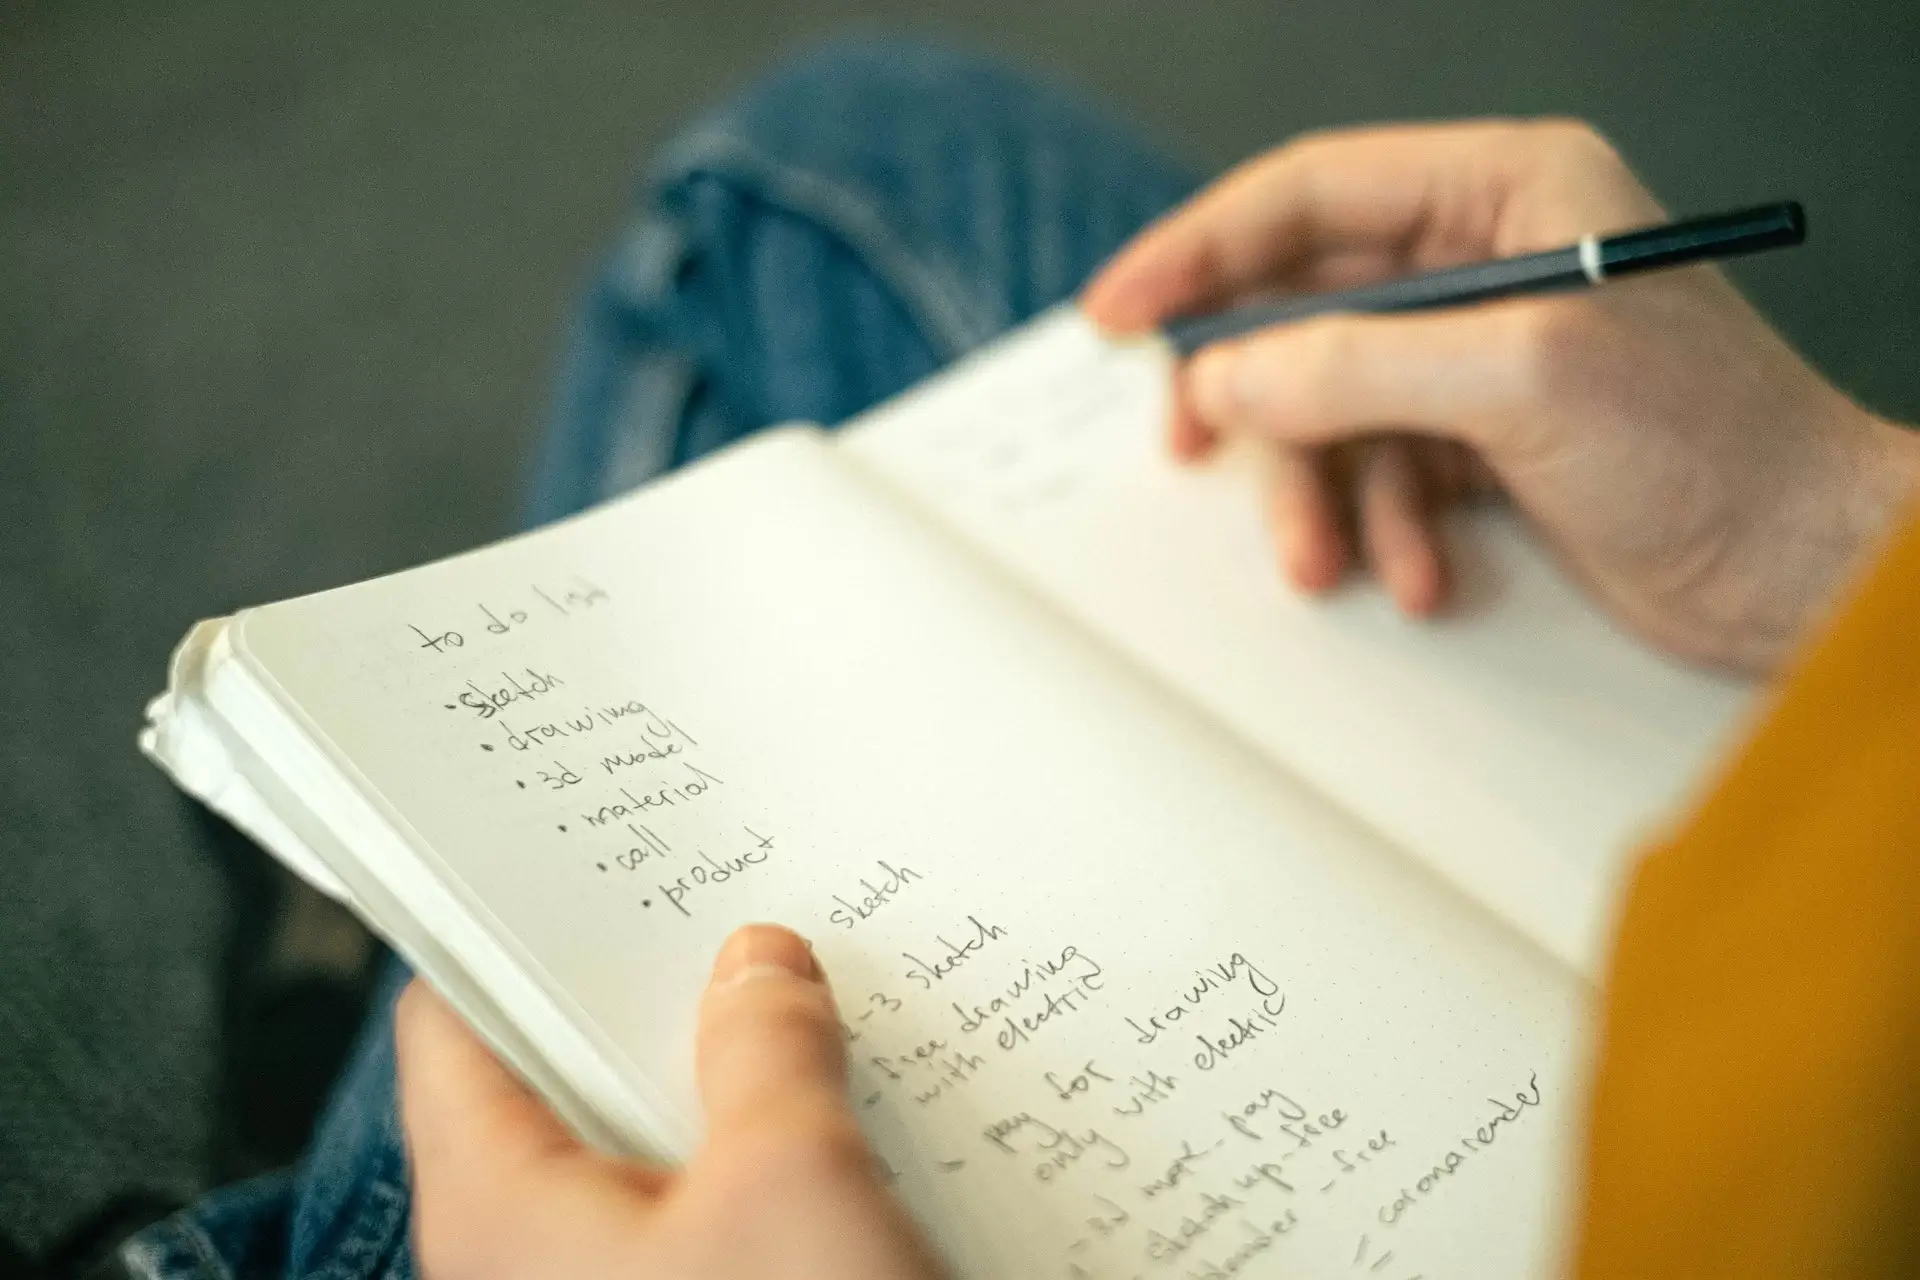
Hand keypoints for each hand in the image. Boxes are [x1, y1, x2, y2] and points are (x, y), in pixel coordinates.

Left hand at [396, 924, 946, 1279]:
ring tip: (799, 991)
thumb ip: (768, 1049)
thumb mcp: (792, 1184)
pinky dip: (758, 1149)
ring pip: (645, 1145)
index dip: (502, 924)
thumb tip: (759, 962)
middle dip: (647, 992)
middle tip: (724, 904)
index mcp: (496, 1203)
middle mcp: (526, 1253)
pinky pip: (703, 1210)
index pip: (448, 1022)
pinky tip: (839, 1112)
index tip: (566, 848)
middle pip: (557, 1076)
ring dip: (721, 1073)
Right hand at [1082, 119, 1919, 671]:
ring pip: (1332, 406)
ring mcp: (1483, 356)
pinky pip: (1380, 473)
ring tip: (1328, 558)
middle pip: (1305, 305)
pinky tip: (1420, 573)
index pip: (1308, 194)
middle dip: (1255, 396)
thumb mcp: (1519, 380)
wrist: (1799, 569)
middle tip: (1189, 445)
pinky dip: (1382, 531)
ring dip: (1320, 492)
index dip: (1200, 250)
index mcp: (1506, 190)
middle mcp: (1486, 261)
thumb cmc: (1713, 446)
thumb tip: (1228, 376)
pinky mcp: (1487, 441)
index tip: (1120, 312)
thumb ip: (1354, 364)